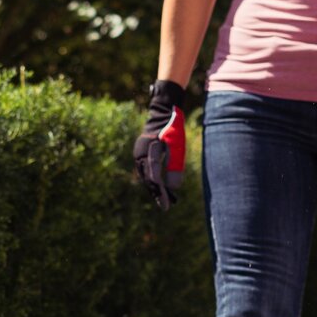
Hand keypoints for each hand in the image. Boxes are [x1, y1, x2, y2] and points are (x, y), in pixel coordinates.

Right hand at [133, 79, 187, 209]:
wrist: (163, 110)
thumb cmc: (173, 126)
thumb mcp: (177, 146)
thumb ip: (175, 166)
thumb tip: (174, 188)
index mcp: (148, 152)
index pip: (154, 178)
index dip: (161, 193)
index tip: (167, 206)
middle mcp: (140, 154)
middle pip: (148, 180)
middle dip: (158, 193)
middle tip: (167, 206)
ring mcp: (139, 153)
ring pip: (146, 176)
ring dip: (155, 187)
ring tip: (166, 199)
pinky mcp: (141, 152)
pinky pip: (146, 169)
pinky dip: (153, 178)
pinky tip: (161, 185)